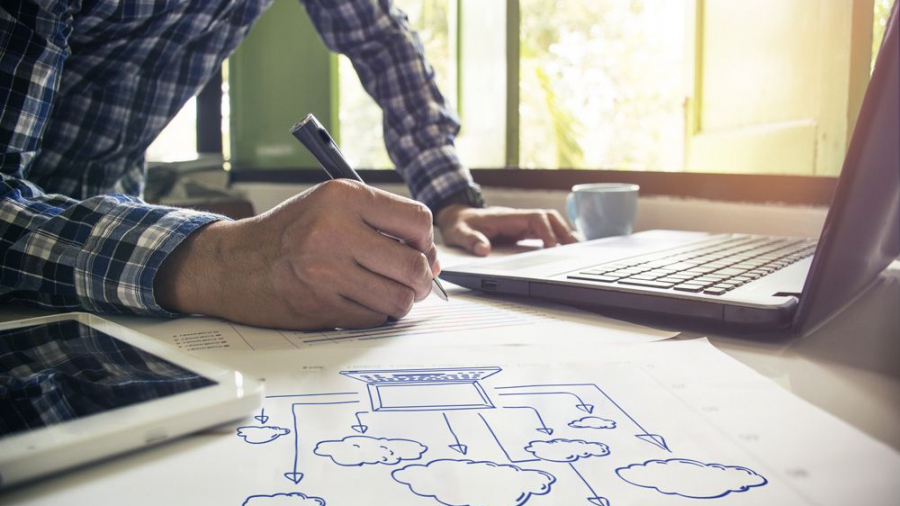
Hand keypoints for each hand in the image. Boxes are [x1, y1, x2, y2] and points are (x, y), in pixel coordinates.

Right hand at [155, 179, 438, 328]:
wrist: (234, 264)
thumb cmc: (289, 234)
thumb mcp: (331, 206)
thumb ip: (380, 222)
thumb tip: (432, 260)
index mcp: (343, 197)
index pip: (417, 220)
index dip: (426, 241)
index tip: (420, 251)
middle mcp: (335, 231)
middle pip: (414, 265)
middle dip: (422, 279)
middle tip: (415, 281)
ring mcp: (327, 272)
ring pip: (400, 298)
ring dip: (401, 300)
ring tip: (386, 292)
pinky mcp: (321, 305)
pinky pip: (375, 318)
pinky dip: (376, 314)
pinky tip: (360, 301)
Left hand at [436, 204, 577, 255]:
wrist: (457, 218)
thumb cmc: (460, 225)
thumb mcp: (460, 233)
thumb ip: (471, 241)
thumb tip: (484, 250)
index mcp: (507, 217)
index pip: (535, 218)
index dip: (547, 231)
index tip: (553, 247)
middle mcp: (518, 218)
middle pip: (549, 218)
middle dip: (563, 232)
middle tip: (575, 250)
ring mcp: (521, 224)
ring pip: (550, 224)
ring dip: (563, 234)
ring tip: (577, 251)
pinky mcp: (522, 231)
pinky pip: (544, 232)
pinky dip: (556, 239)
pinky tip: (565, 251)